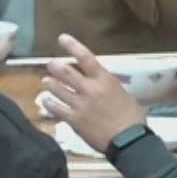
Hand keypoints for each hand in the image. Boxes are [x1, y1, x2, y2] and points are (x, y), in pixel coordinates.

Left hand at [42, 34, 147, 153]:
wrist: (129, 139)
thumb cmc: (132, 117)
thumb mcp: (122, 94)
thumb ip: (106, 86)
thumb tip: (98, 82)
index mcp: (104, 80)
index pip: (85, 57)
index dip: (72, 45)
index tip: (62, 38)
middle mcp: (90, 89)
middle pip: (66, 72)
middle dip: (55, 66)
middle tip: (50, 63)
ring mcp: (80, 104)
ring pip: (58, 89)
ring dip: (50, 83)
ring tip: (46, 81)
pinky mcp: (74, 120)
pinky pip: (56, 108)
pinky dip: (48, 103)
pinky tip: (44, 100)